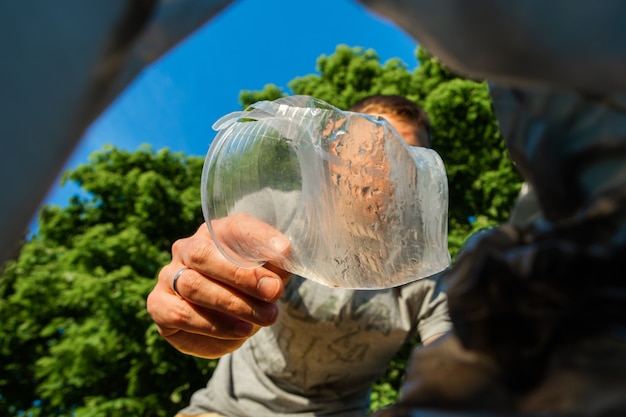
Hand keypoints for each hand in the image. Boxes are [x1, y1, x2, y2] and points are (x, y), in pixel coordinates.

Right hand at [146, 215, 290, 357]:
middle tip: (273, 292)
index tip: (285, 252)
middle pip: (205, 255)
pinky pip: (181, 314)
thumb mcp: (271, 272)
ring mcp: (167, 276)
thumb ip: (277, 263)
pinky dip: (213, 325)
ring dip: (233, 305)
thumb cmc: (251, 287)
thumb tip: (284, 253)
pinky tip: (240, 331)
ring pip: (194, 286)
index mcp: (215, 232)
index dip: (259, 237)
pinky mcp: (159, 306)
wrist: (230, 319)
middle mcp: (186, 249)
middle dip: (242, 276)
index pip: (234, 227)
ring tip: (266, 317)